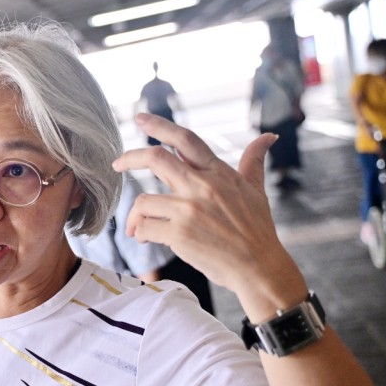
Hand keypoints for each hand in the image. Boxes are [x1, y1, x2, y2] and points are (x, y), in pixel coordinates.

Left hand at [112, 113, 307, 320]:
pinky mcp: (179, 234)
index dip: (159, 125)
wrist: (259, 267)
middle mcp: (202, 186)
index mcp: (218, 173)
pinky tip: (145, 238)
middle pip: (156, 158)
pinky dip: (140, 233)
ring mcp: (189, 210)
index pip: (185, 139)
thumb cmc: (257, 231)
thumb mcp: (256, 190)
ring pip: (143, 201)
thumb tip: (268, 137)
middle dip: (130, 158)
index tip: (139, 118)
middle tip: (116, 164)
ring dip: (135, 215)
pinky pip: (145, 227)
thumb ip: (253, 162)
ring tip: (138, 227)